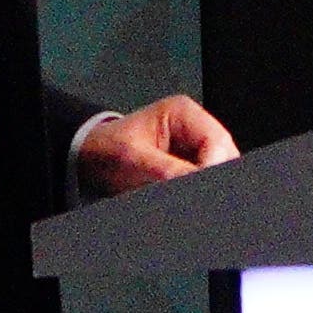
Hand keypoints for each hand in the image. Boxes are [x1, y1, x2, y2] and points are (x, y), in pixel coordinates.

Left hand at [76, 94, 239, 196]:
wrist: (89, 159)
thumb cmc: (106, 149)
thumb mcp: (135, 160)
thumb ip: (168, 171)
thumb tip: (196, 183)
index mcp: (182, 112)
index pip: (216, 140)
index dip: (214, 166)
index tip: (205, 189)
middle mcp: (193, 126)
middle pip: (223, 155)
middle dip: (212, 177)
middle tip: (198, 200)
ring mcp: (193, 146)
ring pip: (218, 169)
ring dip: (206, 186)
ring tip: (188, 200)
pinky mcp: (190, 164)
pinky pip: (205, 180)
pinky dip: (198, 191)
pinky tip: (187, 198)